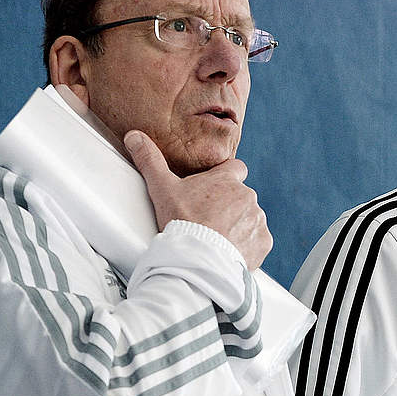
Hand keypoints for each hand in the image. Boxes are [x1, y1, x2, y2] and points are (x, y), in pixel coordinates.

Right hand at [125, 130, 272, 269]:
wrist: (197, 259)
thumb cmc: (181, 222)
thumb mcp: (161, 188)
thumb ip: (150, 160)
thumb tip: (134, 136)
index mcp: (227, 180)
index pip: (236, 168)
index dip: (226, 177)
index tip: (213, 190)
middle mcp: (247, 196)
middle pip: (241, 197)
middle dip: (229, 206)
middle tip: (208, 220)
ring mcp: (257, 220)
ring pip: (250, 219)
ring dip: (238, 226)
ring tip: (217, 238)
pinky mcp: (263, 243)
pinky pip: (258, 241)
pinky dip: (247, 246)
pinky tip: (229, 251)